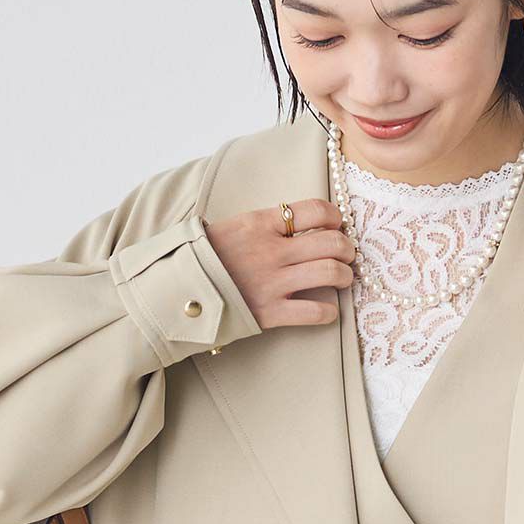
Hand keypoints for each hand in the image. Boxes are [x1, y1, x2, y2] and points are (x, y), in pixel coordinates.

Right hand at [203, 201, 355, 327]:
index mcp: (260, 223)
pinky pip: (316, 312)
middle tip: (347, 254)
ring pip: (331, 273)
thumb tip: (294, 220)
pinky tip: (328, 310)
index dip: (335, 216)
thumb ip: (264, 223)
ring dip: (345, 276)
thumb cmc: (204, 257)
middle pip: (331, 242)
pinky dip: (330, 312)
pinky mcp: (270, 313)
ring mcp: (272, 283)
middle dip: (347, 248)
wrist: (176, 291)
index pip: (314, 209)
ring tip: (343, 278)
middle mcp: (271, 250)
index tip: (337, 224)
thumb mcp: (232, 226)